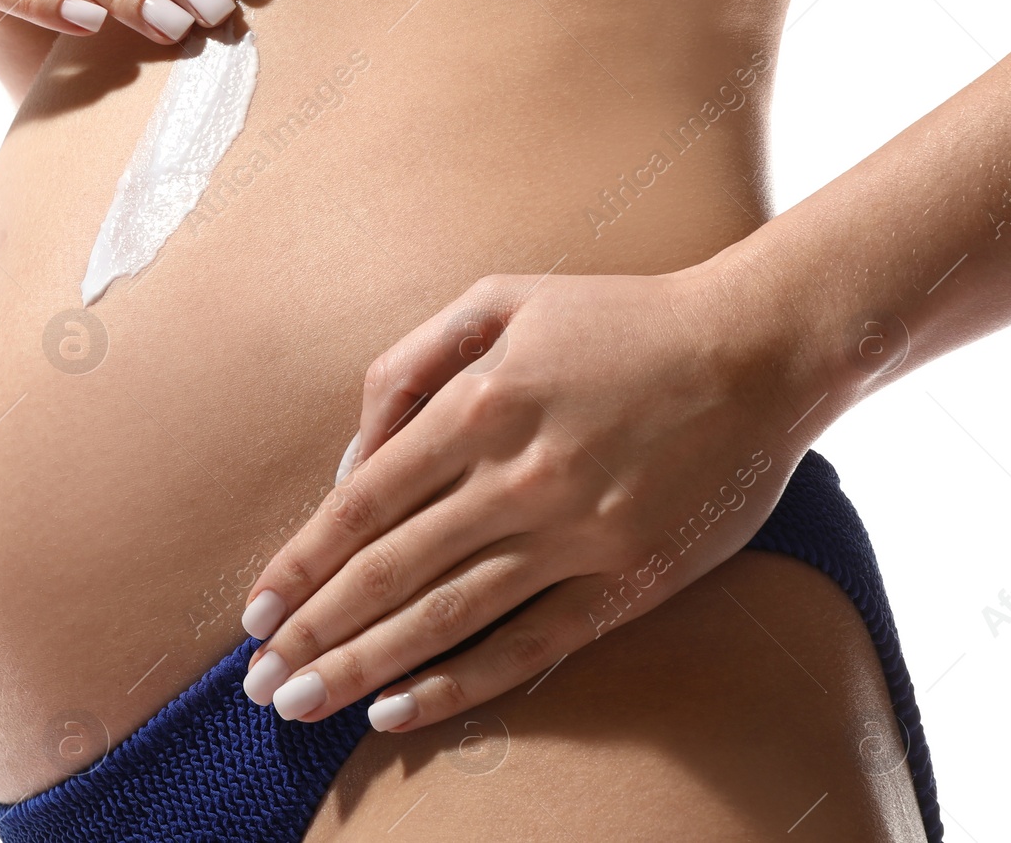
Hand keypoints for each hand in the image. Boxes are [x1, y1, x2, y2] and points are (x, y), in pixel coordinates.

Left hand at [238, 268, 814, 730]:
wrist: (756, 348)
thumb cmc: (617, 317)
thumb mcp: (501, 298)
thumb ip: (409, 366)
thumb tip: (353, 458)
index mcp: (479, 403)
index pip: (361, 505)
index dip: (300, 564)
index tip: (255, 611)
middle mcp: (518, 476)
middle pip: (389, 571)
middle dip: (314, 633)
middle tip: (258, 684)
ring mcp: (575, 535)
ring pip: (446, 617)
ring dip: (365, 668)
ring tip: (302, 705)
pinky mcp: (627, 579)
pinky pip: (529, 645)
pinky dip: (460, 684)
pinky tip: (399, 711)